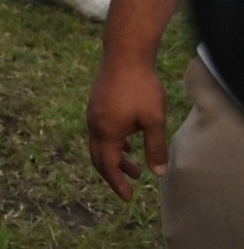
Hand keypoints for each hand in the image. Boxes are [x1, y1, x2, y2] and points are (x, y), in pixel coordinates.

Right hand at [87, 54, 169, 200]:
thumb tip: (158, 173)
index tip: (128, 197)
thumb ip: (155, 147)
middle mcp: (94, 124)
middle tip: (130, 187)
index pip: (107, 165)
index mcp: (106, 131)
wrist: (124, 55)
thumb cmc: (141, 88)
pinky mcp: (97, 103)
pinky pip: (101, 131)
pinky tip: (128, 143)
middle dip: (114, 174)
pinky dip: (113, 143)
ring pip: (100, 143)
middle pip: (98, 157)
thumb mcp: (153, 120)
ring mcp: (93, 112)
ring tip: (136, 168)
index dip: (117, 183)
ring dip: (116, 158)